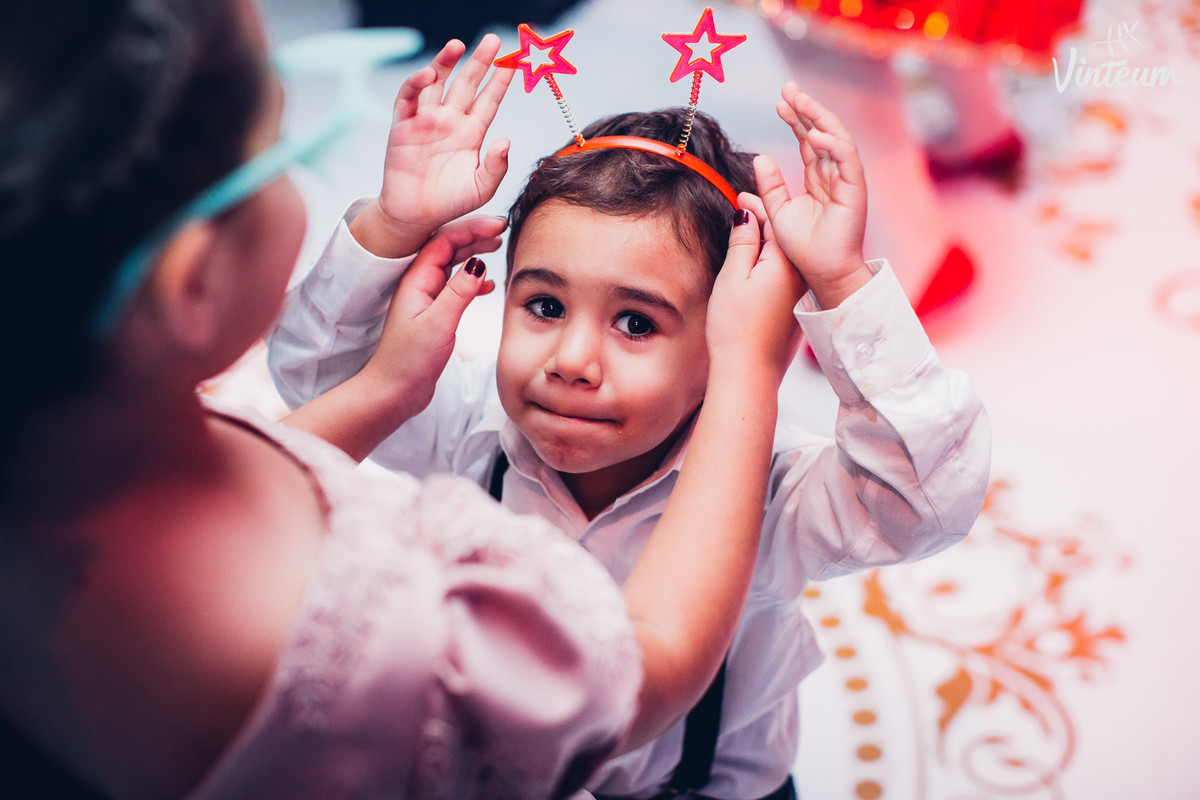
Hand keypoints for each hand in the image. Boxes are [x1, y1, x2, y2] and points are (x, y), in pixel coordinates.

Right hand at [350, 36, 514, 257]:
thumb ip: (496, 166)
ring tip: (458, 45)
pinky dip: (416, 83)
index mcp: (472, 133)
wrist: (415, 217)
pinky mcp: (404, 125)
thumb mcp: (481, 188)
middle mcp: (450, 121)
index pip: (489, 100)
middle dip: (480, 61)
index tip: (514, 62)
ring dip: (446, 62)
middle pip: (467, 83)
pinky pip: (409, 98)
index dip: (500, 81)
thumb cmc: (450, 203)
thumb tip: (506, 141)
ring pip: (437, 83)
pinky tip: (427, 73)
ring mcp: (427, 120)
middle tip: (493, 40)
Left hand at [359, 215, 503, 417]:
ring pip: (452, 264)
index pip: (444, 241)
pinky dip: (472, 280)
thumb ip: (459, 292)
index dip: (471, 228)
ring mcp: (425, 298)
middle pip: (448, 247)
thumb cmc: (409, 361)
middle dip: (475, 235)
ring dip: (474, 253)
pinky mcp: (432, 313)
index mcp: (416, 280)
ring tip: (498, 248)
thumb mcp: (439, 323)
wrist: (394, 390)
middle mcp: (419, 284)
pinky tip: (487, 285)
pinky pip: (454, 285)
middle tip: (502, 230)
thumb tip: (479, 262)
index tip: (498, 224)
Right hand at [706, 195, 805, 389]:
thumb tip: (747, 215)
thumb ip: (742, 242)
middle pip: (781, 236)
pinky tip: (756, 263)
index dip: (755, 204)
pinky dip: (770, 262)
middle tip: (742, 206)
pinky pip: (783, 275)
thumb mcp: (733, 277)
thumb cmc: (736, 329)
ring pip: (782, 256)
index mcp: (785, 262)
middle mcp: (798, 276)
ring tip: (747, 230)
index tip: (739, 195)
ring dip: (766, 241)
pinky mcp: (792, 309)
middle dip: (762, 219)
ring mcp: (797, 294)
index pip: (773, 220)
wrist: (749, 372)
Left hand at [757, 82, 871, 308]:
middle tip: (788, 89)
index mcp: (819, 179)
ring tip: (799, 101)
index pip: (807, 141)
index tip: (778, 103)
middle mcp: (835, 175)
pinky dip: (831, 144)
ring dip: (818, 117)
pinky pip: (846, 159)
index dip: (795, 120)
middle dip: (806, 109)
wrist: (823, 273)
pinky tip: (812, 133)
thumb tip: (758, 159)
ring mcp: (847, 180)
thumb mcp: (778, 212)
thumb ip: (770, 186)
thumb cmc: (803, 249)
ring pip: (836, 138)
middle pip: (821, 133)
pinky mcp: (855, 190)